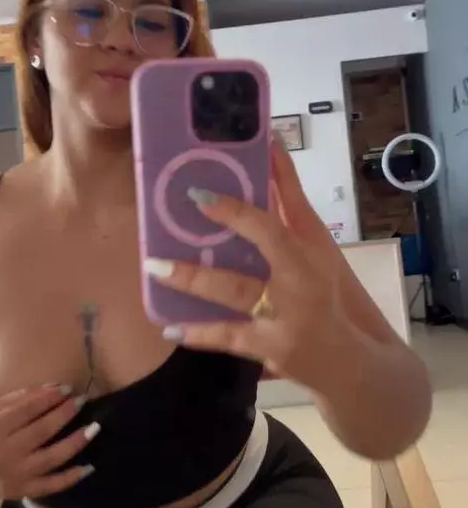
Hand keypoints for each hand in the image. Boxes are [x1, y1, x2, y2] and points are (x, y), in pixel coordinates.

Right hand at [0, 385, 98, 499]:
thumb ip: (21, 397)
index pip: (27, 410)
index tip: (67, 388)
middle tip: (82, 400)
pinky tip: (89, 467)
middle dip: (65, 413)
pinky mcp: (23, 491)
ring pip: (51, 458)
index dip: (49, 397)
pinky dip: (71, 478)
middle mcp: (6, 453)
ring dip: (75, 442)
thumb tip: (54, 387)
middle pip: (42, 430)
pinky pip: (51, 486)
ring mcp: (16, 475)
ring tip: (94, 428)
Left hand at [144, 137, 346, 386]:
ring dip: (194, 281)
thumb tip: (269, 148)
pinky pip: (229, 338)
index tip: (203, 191)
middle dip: (226, 228)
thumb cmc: (330, 292)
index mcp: (309, 251)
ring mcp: (284, 318)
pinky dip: (200, 333)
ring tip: (155, 269)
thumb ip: (290, 201)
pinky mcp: (271, 348)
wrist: (351, 359)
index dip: (241, 205)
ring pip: (235, 293)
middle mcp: (298, 281)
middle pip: (260, 247)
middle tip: (182, 214)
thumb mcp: (317, 245)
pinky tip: (170, 328)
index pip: (276, 221)